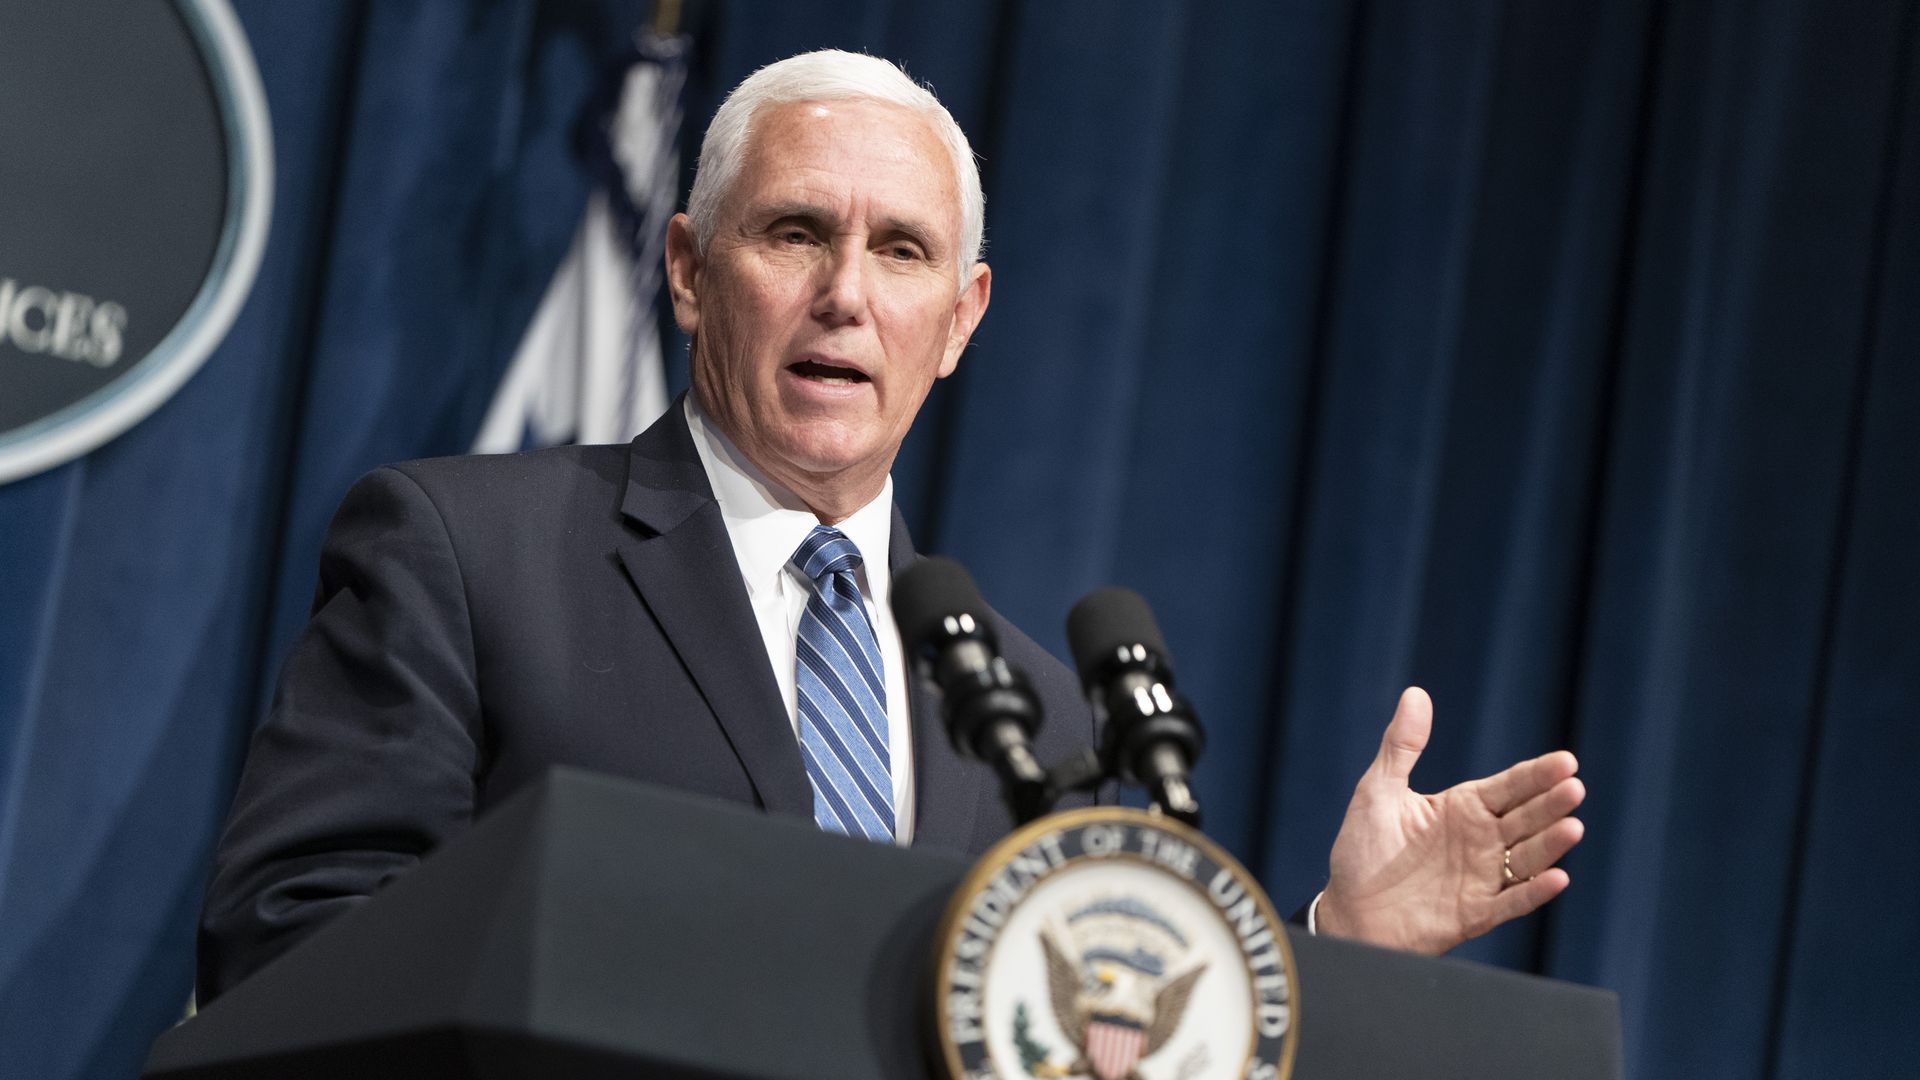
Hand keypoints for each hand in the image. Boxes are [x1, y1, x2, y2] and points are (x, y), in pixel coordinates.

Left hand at [1315, 687, 1584, 954]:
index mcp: (1463, 807)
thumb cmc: (1363, 850)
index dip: (1537, 775)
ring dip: (1550, 845)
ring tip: (1573, 827)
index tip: (1566, 761)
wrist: (1349, 911)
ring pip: (1526, 859)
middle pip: (1525, 818)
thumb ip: (1401, 746)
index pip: (1509, 787)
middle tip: (1573, 787)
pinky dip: (1533, 892)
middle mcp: (1481, 840)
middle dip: (1550, 803)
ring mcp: (1482, 878)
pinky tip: (1556, 878)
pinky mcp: (1475, 913)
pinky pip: (1511, 903)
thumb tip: (1415, 693)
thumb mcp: (1378, 791)